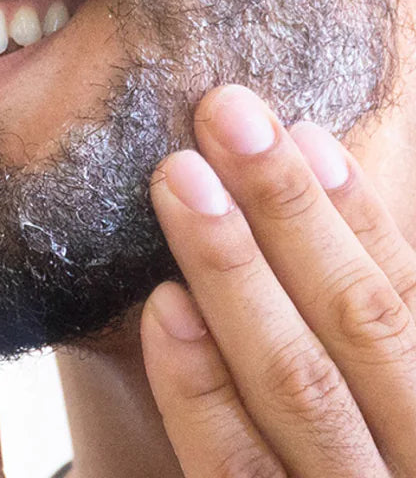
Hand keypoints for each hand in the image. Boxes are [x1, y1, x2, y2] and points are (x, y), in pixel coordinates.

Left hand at [140, 84, 415, 476]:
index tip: (302, 130)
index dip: (355, 213)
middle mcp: (409, 461)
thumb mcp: (386, 402)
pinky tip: (164, 307)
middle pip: (357, 325)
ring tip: (182, 178)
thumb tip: (319, 171)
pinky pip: (239, 475)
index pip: (404, 301)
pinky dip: (201, 390)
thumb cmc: (361, 456)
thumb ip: (367, 334)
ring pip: (299, 388)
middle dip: (287, 210)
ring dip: (235, 271)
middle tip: (224, 114)